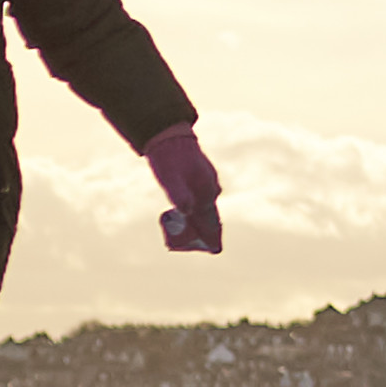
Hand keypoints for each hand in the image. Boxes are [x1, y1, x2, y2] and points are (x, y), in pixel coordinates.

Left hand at [148, 123, 226, 254]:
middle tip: (212, 247)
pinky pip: (204, 198)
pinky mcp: (201, 177)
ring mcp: (207, 181)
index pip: (211, 219)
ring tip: (206, 234)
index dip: (212, 236)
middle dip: (211, 231)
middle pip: (212, 215)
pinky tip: (197, 211)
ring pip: (209, 206)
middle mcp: (210, 187)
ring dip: (206, 220)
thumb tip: (187, 211)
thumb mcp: (170, 179)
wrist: (169, 136)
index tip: (216, 250)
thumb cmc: (169, 160)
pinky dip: (202, 209)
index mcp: (205, 190)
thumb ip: (179, 195)